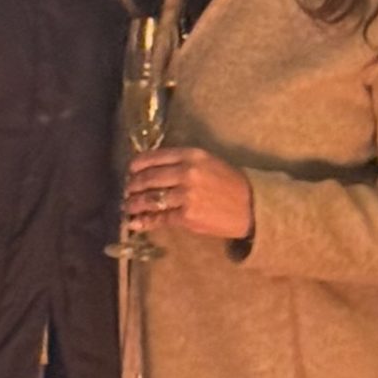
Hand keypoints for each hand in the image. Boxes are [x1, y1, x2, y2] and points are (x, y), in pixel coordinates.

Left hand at [125, 148, 254, 243]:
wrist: (251, 206)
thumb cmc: (230, 183)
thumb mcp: (208, 162)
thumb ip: (183, 162)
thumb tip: (153, 169)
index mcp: (191, 155)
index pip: (154, 157)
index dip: (137, 165)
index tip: (130, 171)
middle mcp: (186, 172)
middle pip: (148, 178)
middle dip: (132, 186)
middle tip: (126, 191)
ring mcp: (185, 195)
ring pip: (150, 199)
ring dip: (134, 204)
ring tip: (127, 207)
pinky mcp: (186, 216)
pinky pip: (159, 218)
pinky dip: (144, 221)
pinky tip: (135, 223)